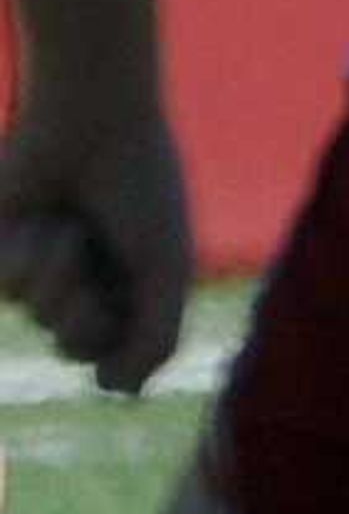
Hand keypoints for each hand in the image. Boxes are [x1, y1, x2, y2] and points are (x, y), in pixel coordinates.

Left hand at [0, 104, 194, 395]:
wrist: (92, 122)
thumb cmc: (140, 186)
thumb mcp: (167, 267)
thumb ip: (156, 339)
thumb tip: (113, 390)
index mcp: (131, 285)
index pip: (112, 354)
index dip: (118, 332)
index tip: (134, 289)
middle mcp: (83, 280)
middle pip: (69, 342)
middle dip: (82, 305)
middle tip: (95, 252)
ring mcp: (36, 265)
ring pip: (35, 313)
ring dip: (56, 268)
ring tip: (68, 222)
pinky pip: (1, 287)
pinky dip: (23, 256)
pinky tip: (34, 219)